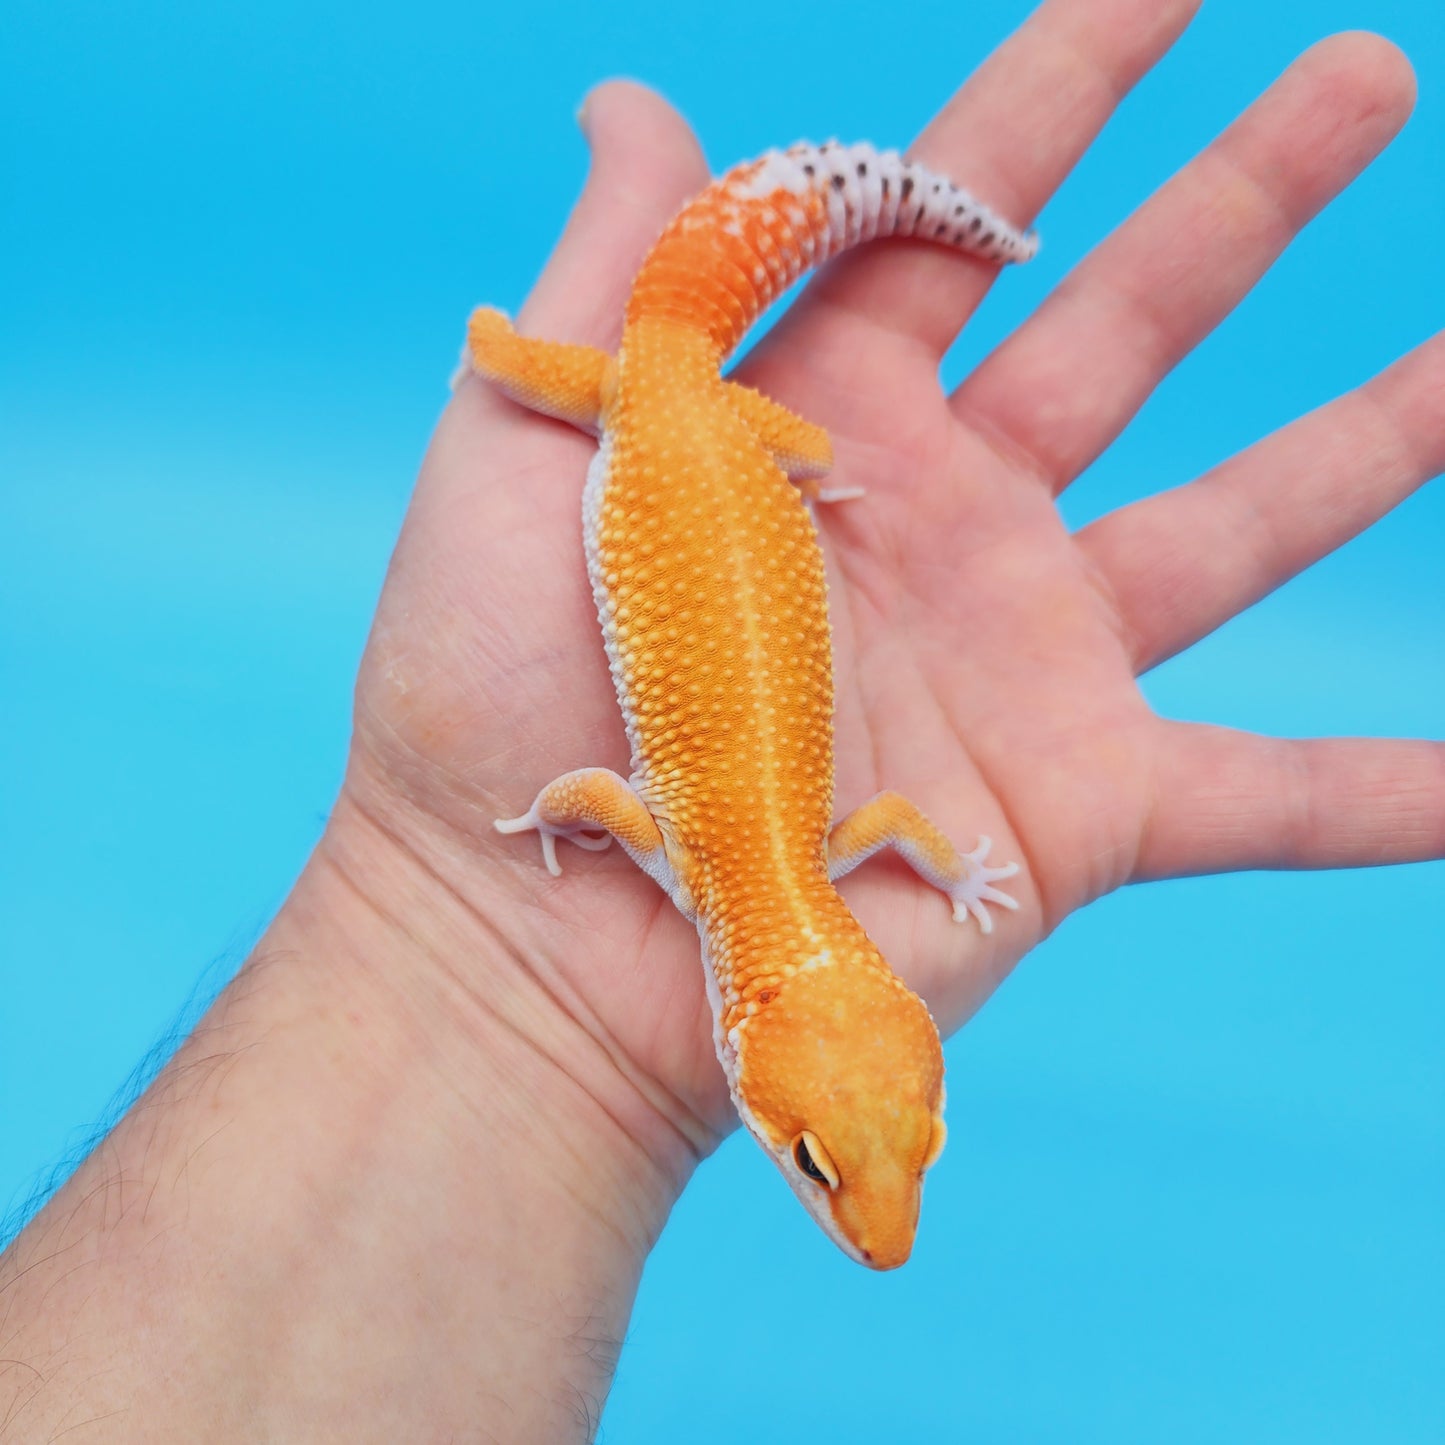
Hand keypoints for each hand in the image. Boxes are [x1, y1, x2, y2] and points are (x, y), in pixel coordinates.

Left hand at [344, 0, 1442, 1171]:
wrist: (524, 939)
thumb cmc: (493, 693)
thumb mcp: (536, 445)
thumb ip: (618, 274)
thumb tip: (635, 96)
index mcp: (814, 414)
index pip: (962, 207)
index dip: (1068, 76)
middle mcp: (940, 520)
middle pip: (1129, 324)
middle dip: (1248, 200)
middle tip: (1368, 80)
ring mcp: (1019, 660)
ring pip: (1237, 527)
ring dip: (1372, 440)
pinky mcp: (1067, 810)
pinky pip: (1265, 794)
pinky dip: (1385, 788)